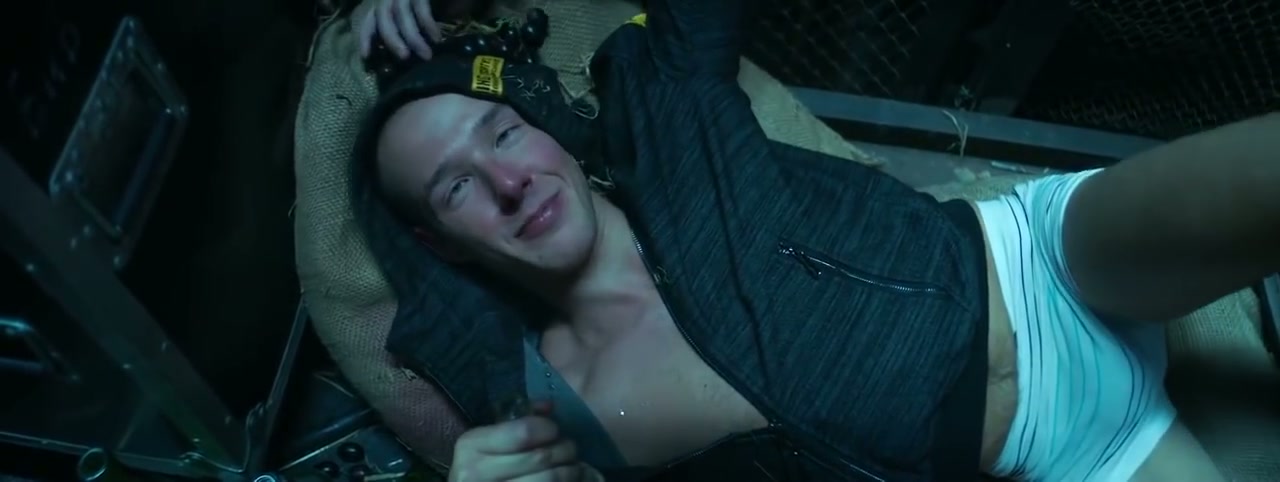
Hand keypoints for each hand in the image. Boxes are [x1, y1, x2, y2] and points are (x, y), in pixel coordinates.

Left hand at [359, 0, 444, 59]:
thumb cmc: (436, 2)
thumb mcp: (414, 13)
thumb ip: (406, 27)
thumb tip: (405, 50)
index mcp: (384, 0)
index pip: (368, 16)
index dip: (365, 35)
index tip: (366, 55)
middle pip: (383, 15)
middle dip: (391, 38)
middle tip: (404, 57)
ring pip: (400, 13)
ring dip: (412, 37)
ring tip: (426, 55)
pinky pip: (420, 8)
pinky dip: (428, 25)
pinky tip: (437, 38)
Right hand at [448, 411, 593, 481]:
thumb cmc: (483, 465)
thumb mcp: (491, 439)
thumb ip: (519, 421)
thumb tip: (549, 406)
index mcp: (471, 445)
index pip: (523, 432)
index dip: (548, 428)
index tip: (554, 431)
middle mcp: (475, 472)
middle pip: (540, 457)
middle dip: (565, 449)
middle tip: (570, 449)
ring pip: (549, 478)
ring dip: (569, 470)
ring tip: (571, 467)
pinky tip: (565, 480)